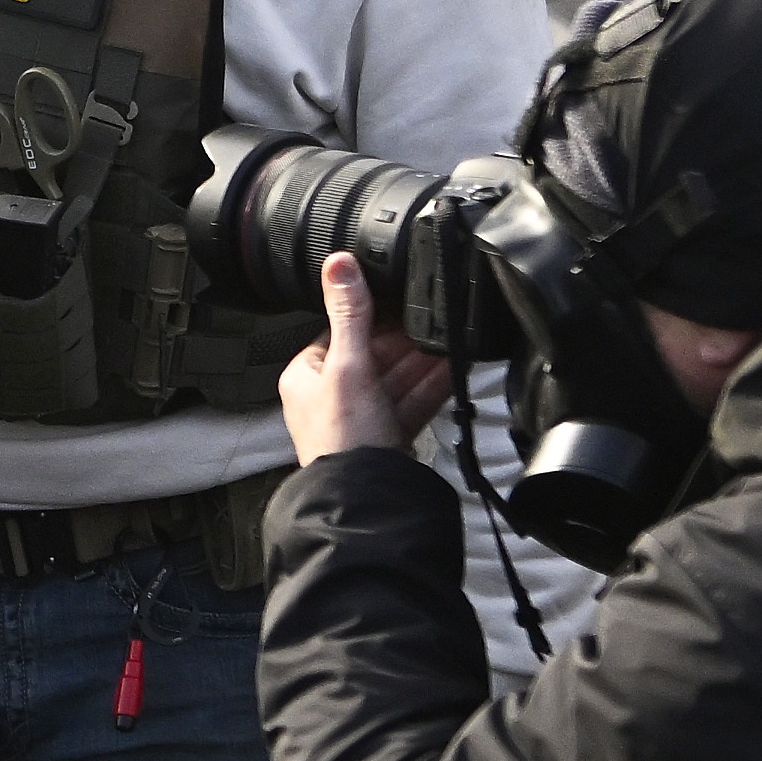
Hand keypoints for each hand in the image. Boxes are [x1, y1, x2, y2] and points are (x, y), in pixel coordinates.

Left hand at [278, 250, 453, 463]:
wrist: (365, 497)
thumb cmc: (343, 435)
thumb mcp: (347, 365)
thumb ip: (349, 314)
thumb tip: (338, 263)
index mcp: (306, 375)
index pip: (342, 332)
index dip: (376, 317)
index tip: (405, 299)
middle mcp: (330, 396)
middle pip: (375, 357)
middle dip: (409, 342)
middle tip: (438, 320)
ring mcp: (360, 419)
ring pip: (397, 380)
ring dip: (425, 362)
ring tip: (454, 341)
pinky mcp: (386, 437)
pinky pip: (411, 404)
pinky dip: (432, 388)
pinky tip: (455, 371)